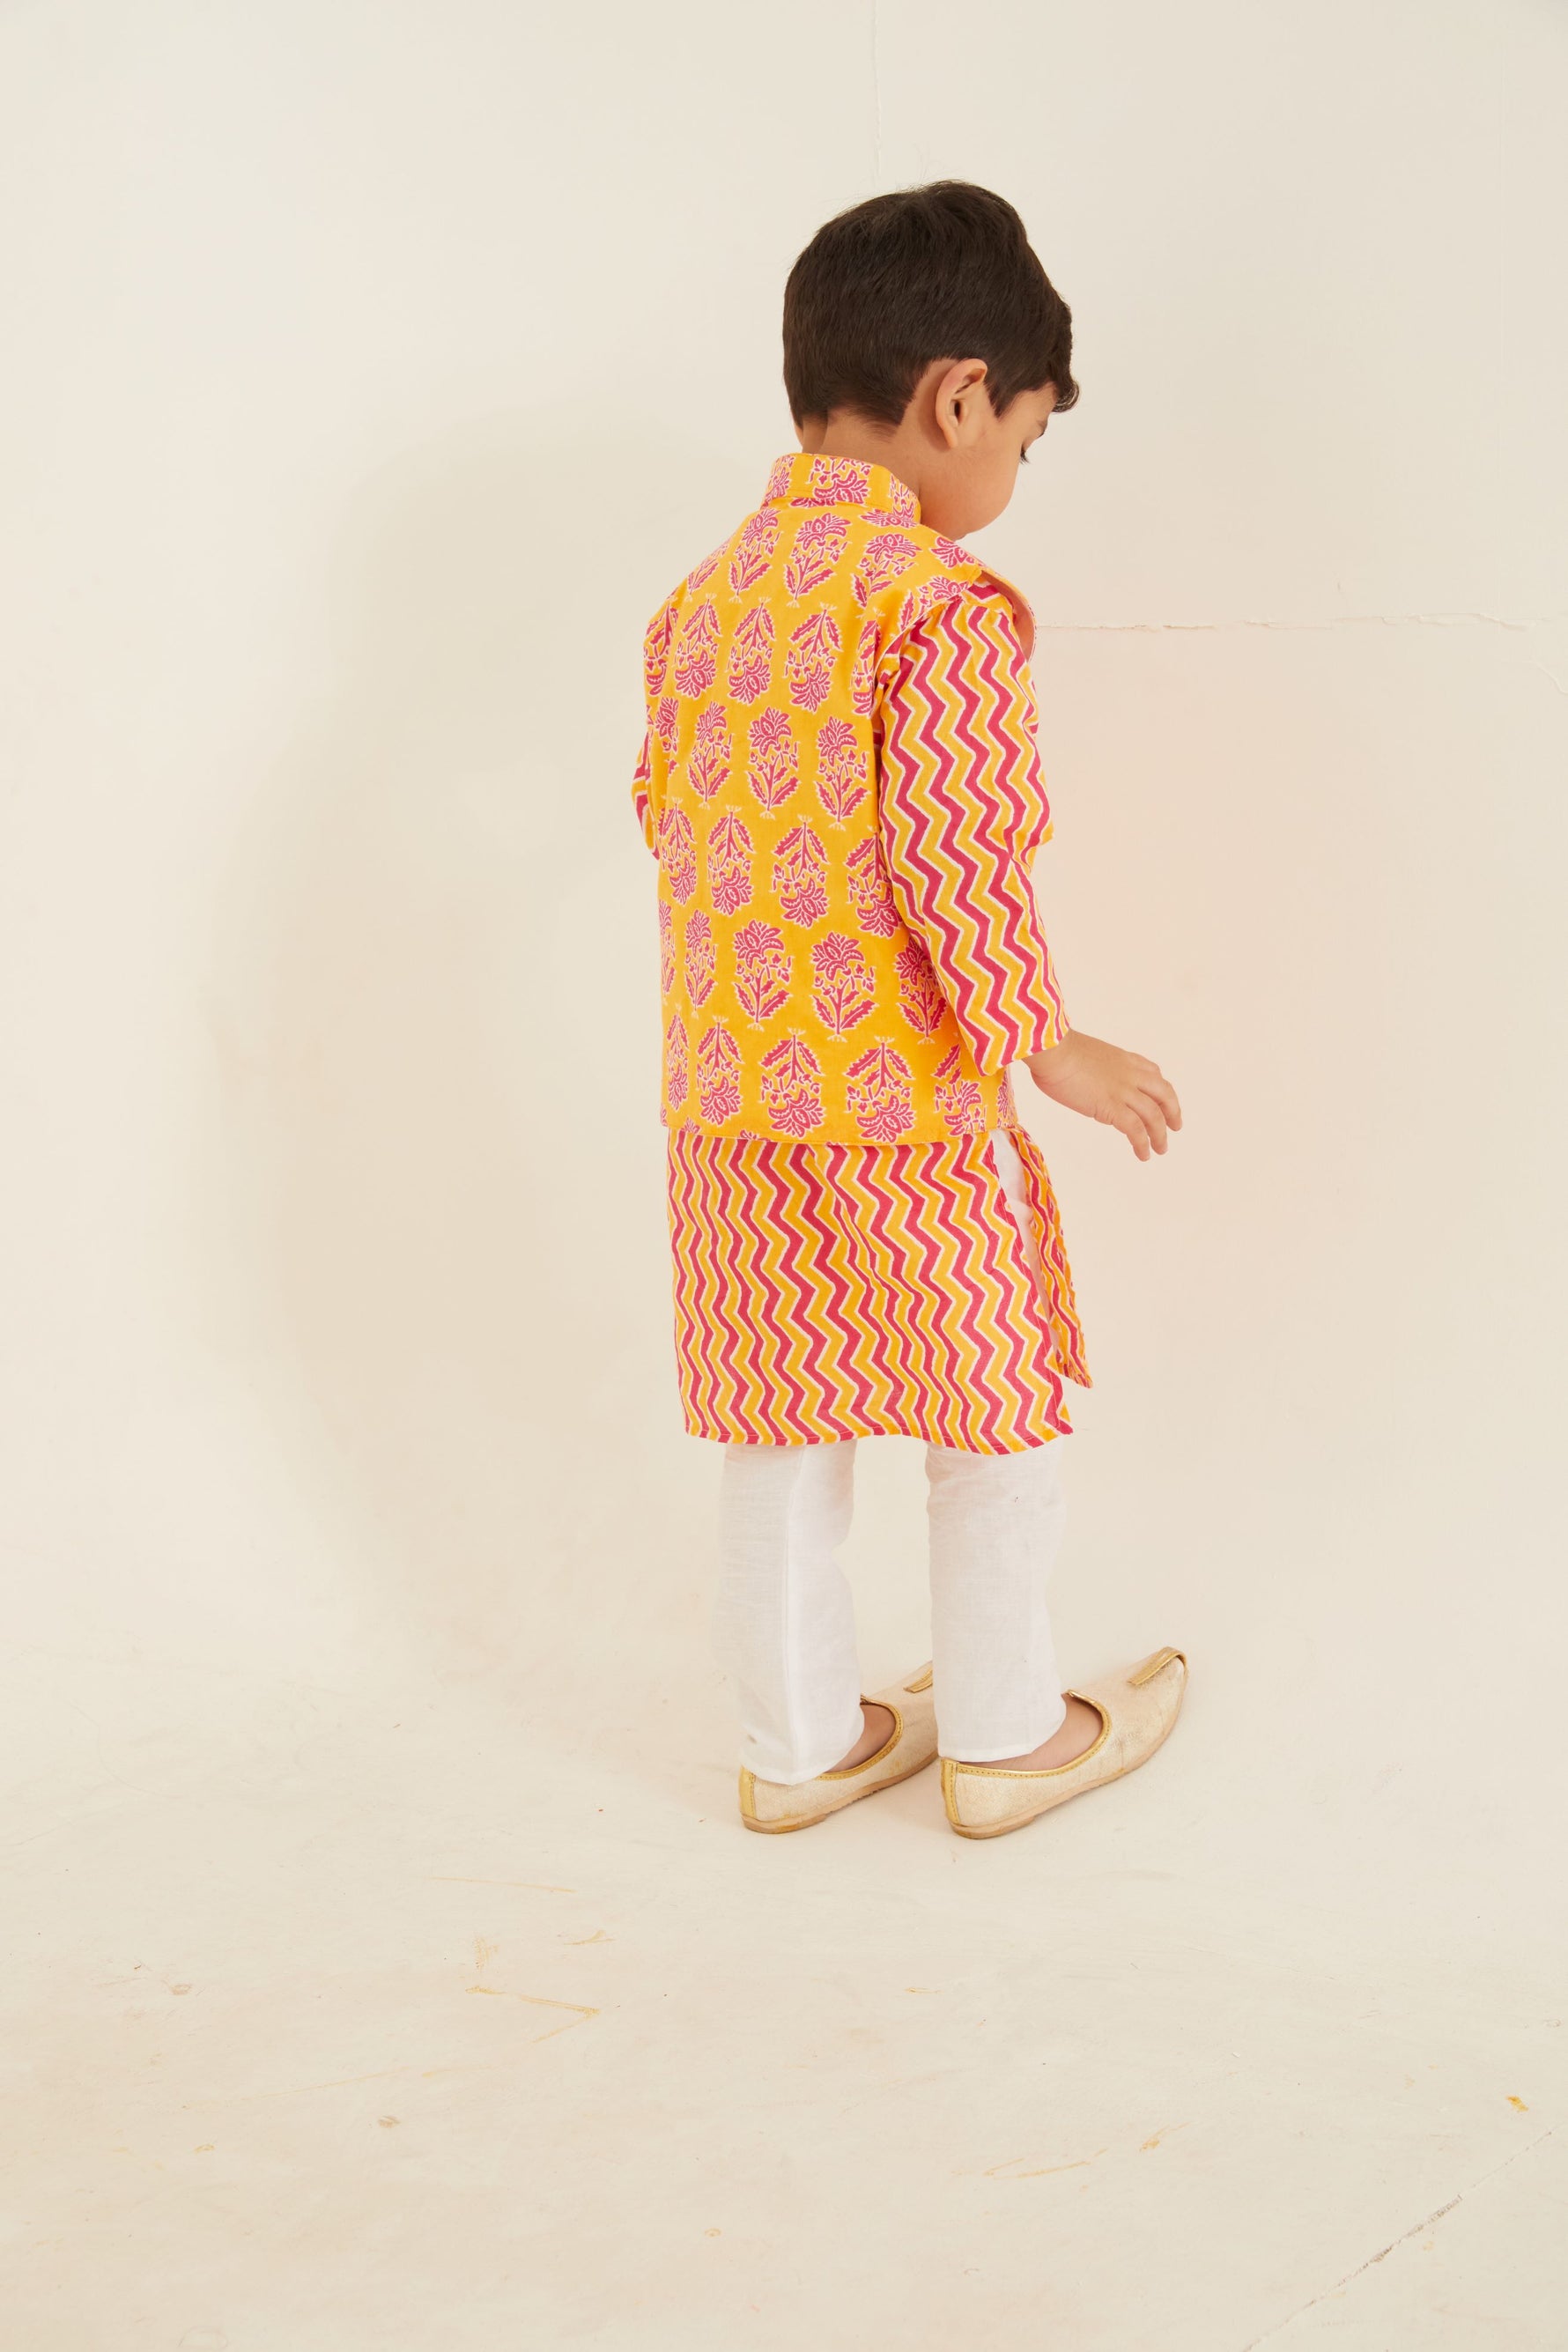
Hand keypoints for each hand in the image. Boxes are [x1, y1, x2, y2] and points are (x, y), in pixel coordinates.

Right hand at [1024, 1030, 1181, 1161]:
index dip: (1161, 1089)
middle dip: (1172, 1111)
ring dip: (1160, 1134)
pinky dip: (1143, 1144)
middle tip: (1175, 1126)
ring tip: (1161, 1149)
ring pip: (1154, 1115)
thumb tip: (1087, 1081)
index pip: (1153, 1073)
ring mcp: (1123, 1090)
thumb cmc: (1055, 1050)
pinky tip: (1144, 1154)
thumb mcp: (1085, 1054)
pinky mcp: (1112, 1107)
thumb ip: (1095, 1069)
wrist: (1052, 1050)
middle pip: (1163, 1093)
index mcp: (1123, 1059)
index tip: (1163, 1099)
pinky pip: (1136, 1130)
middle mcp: (1130, 1074)